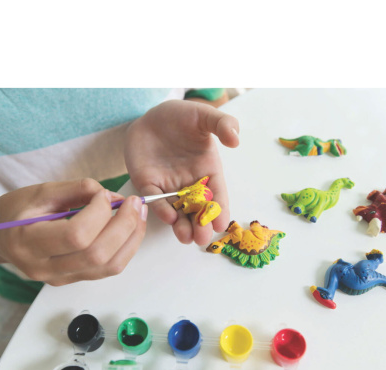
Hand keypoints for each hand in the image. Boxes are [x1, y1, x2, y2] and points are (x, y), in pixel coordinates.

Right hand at [0, 178, 147, 285]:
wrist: (0, 238)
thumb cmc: (15, 213)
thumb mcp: (38, 192)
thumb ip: (76, 190)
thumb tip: (111, 195)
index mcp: (28, 244)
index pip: (76, 235)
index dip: (98, 212)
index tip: (104, 194)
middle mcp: (45, 269)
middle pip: (97, 254)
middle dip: (124, 225)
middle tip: (135, 203)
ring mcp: (61, 278)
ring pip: (109, 266)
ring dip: (132, 238)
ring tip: (139, 214)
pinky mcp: (75, 279)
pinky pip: (108, 269)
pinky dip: (126, 248)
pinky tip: (130, 229)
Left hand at [124, 99, 238, 245]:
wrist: (150, 115)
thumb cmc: (181, 116)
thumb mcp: (204, 116)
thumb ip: (222, 124)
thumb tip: (236, 140)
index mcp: (208, 171)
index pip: (217, 195)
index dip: (220, 210)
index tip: (222, 224)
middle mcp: (190, 184)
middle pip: (198, 210)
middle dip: (201, 226)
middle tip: (202, 238)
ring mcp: (169, 187)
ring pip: (178, 212)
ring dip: (182, 226)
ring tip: (186, 238)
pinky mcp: (149, 185)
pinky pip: (156, 201)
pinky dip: (162, 210)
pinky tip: (169, 217)